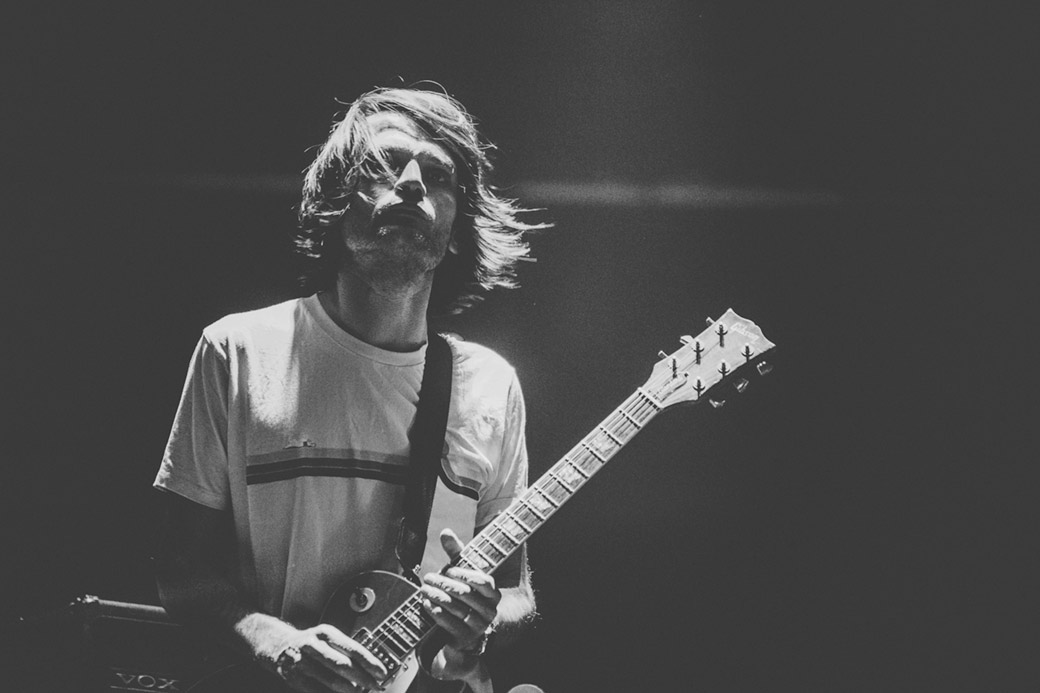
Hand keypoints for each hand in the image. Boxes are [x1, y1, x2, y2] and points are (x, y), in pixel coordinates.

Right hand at [270, 623, 387, 692]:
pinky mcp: (294, 677)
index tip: (381, 672)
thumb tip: (367, 669)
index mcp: (326, 633)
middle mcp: (313, 644)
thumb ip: (345, 651)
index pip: (352, 647)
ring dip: (348, 689)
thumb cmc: (310, 642)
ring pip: (330, 679)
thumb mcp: (327, 638)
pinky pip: (316, 690)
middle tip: (374, 686)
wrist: (277, 644)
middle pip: (342, 664)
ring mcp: (302, 661)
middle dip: (362, 678)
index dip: (369, 661)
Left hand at [421, 528, 500, 653]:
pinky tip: (426, 603)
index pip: (484, 581)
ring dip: (438, 597)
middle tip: (428, 577)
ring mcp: (479, 626)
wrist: (471, 629)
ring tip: (424, 588)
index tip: (449, 569)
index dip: (465, 575)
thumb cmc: (466, 592)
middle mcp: (489, 610)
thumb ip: (457, 552)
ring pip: (458, 609)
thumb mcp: (463, 572)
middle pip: (466, 594)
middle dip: (445, 584)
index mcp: (494, 593)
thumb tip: (445, 532)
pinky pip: (450, 625)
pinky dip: (437, 613)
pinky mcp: (466, 639)